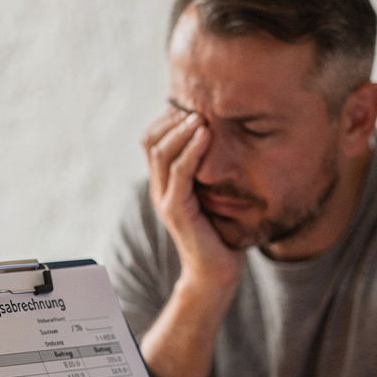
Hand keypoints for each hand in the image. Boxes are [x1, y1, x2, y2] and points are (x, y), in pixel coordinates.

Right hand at [142, 107, 242, 291]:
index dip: (166, 119)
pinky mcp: (176, 210)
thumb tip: (225, 141)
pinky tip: (206, 135)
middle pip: (150, 142)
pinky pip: (180, 172)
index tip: (189, 104)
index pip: (151, 140)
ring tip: (201, 115)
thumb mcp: (212, 195)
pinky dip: (192, 150)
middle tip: (196, 104)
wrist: (215, 272)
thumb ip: (209, 172)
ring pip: (161, 153)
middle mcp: (158, 189)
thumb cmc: (219, 234)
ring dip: (181, 129)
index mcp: (164, 183)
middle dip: (171, 119)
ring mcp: (165, 199)